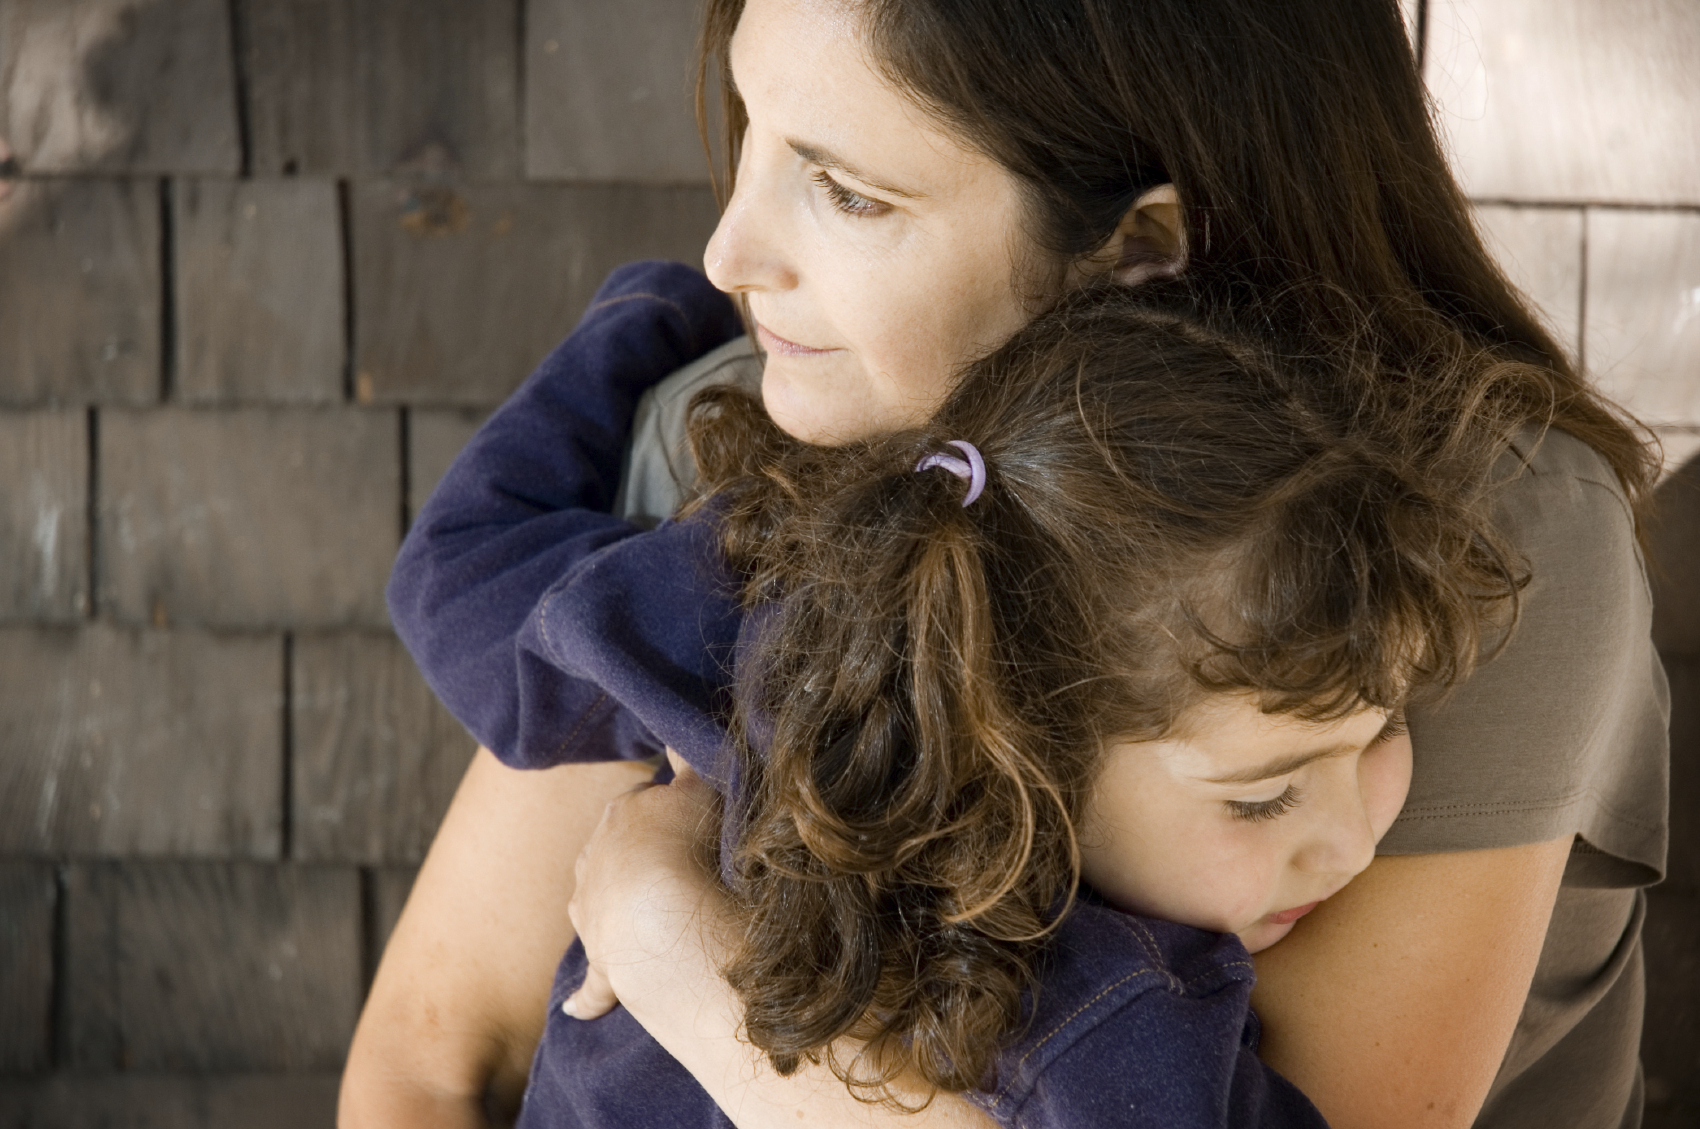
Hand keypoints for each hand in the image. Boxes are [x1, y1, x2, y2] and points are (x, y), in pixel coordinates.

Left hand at [562, 750, 727, 1022]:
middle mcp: (596, 862)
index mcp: (621, 817)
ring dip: (612, 914)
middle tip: (678, 871)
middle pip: (614, 856)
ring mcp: (593, 914)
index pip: (640, 806)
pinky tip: (580, 1009)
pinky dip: (589, 995)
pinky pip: (594, 984)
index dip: (664, 813)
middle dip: (637, 861)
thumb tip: (680, 731)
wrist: (657, 909)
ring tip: (649, 924)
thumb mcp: (698, 790)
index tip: (685, 821)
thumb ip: (690, 762)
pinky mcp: (601, 966)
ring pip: (596, 909)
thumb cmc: (685, 842)